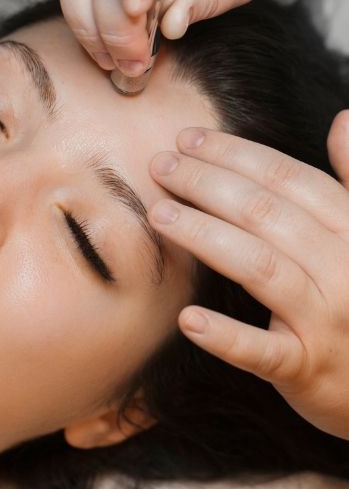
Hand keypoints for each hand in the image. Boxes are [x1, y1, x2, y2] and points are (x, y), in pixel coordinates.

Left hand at [148, 111, 348, 438]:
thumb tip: (342, 120)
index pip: (288, 178)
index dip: (234, 153)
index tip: (187, 138)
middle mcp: (343, 270)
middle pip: (265, 214)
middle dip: (206, 183)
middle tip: (159, 166)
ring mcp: (326, 321)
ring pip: (259, 267)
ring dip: (204, 236)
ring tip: (158, 215)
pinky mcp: (307, 369)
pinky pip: (262, 352)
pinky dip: (225, 336)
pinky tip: (187, 317)